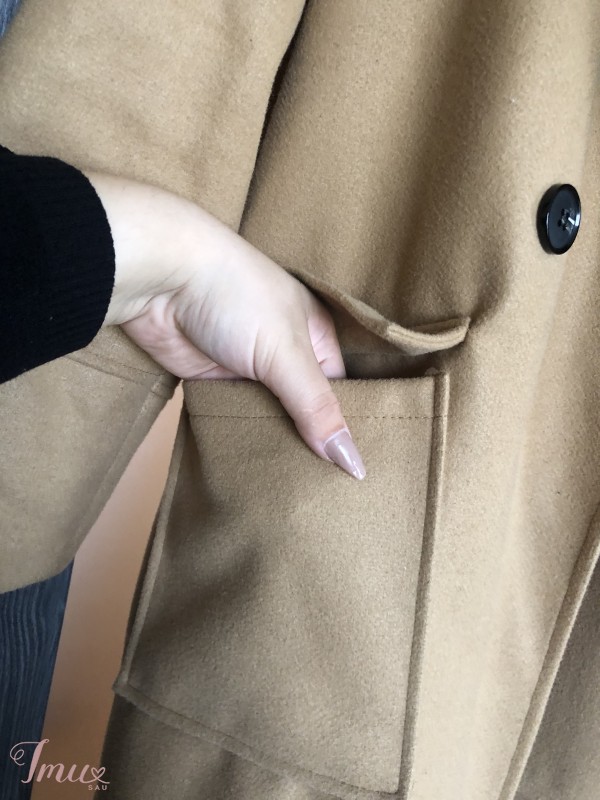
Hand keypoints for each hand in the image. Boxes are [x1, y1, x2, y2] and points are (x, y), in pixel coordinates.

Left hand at [85, 171, 365, 479]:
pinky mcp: (214, 381)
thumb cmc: (235, 296)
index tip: (351, 472)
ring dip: (272, 441)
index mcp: (315, 336)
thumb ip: (317, 408)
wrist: (160, 277)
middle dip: (308, 442)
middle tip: (323, 494)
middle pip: (304, 409)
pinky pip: (235, 415)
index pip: (339, 393)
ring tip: (293, 488)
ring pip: (268, 416)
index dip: (343, 430)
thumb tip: (355, 462)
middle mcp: (286, 353)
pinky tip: (252, 467)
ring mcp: (248, 368)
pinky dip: (240, 435)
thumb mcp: (286, 352)